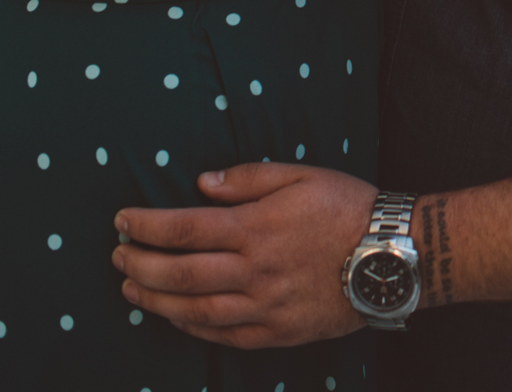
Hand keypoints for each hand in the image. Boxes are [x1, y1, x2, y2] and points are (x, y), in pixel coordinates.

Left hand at [114, 164, 375, 348]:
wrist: (394, 254)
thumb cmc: (349, 207)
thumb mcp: (302, 175)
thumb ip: (249, 178)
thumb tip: (201, 183)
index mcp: (257, 227)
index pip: (185, 228)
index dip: (146, 226)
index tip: (122, 220)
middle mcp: (255, 270)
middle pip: (181, 273)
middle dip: (140, 265)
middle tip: (117, 257)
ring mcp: (266, 306)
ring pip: (196, 310)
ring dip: (156, 301)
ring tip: (132, 292)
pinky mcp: (280, 332)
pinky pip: (226, 335)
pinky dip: (193, 328)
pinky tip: (176, 318)